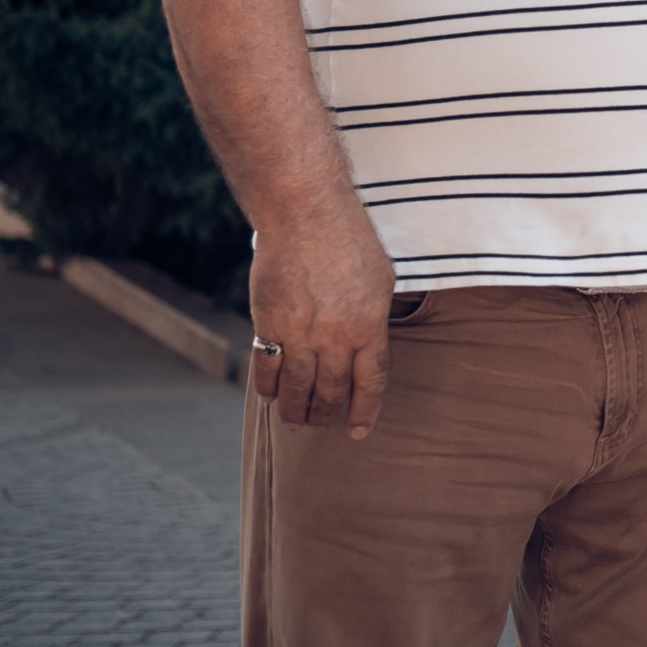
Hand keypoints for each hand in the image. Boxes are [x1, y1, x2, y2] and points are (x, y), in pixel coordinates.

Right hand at [246, 200, 396, 438]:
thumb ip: (373, 317)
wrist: (306, 214)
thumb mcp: (379, 280)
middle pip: (332, 390)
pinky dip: (268, 387)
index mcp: (369, 325)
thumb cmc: (350, 240)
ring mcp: (300, 332)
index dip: (364, 410)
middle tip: (321, 426)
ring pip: (297, 386)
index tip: (358, 431)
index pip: (370, 382)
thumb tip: (367, 345)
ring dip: (296, 410)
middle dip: (327, 415)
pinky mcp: (269, 323)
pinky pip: (266, 366)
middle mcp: (335, 336)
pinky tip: (270, 397)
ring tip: (295, 423)